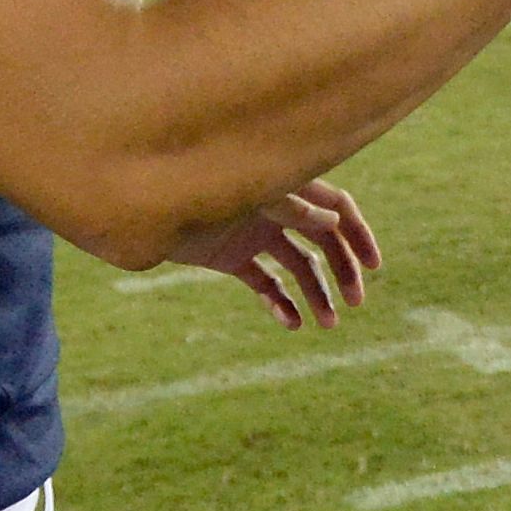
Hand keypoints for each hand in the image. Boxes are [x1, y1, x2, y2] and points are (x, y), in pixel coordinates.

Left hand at [167, 178, 379, 328]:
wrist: (137, 206)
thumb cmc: (193, 188)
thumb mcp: (247, 196)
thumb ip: (290, 206)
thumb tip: (334, 222)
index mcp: (286, 187)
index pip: (337, 207)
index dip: (358, 234)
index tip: (374, 267)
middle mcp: (275, 209)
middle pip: (323, 240)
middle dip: (342, 270)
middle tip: (354, 303)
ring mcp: (254, 233)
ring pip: (297, 266)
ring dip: (315, 293)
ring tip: (325, 324)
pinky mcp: (231, 257)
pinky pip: (264, 282)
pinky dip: (279, 302)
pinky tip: (290, 322)